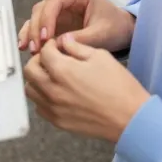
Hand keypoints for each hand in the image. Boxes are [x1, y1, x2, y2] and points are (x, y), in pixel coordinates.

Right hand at [18, 0, 134, 53]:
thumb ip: (80, 38)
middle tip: (36, 47)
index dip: (46, 18)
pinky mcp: (56, 20)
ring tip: (30, 49)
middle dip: (37, 28)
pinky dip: (32, 35)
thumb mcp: (102, 34)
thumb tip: (57, 44)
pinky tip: (27, 47)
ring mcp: (60, 9)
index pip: (55, 1)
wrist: (123, 31)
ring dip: (31, 32)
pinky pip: (40, 25)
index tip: (45, 38)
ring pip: (37, 16)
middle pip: (42, 8)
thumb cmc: (116, 28)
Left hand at [22, 34, 150, 142]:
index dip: (50, 45)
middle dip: (38, 60)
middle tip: (51, 59)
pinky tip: (57, 92)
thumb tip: (63, 40)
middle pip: (29, 70)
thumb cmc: (119, 87)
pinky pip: (39, 107)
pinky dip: (42, 97)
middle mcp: (52, 90)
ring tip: (52, 76)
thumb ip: (76, 46)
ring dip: (37, 79)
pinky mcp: (58, 122)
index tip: (56, 45)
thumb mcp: (100, 57)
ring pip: (30, 89)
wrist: (131, 119)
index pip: (43, 51)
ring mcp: (53, 108)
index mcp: (62, 70)